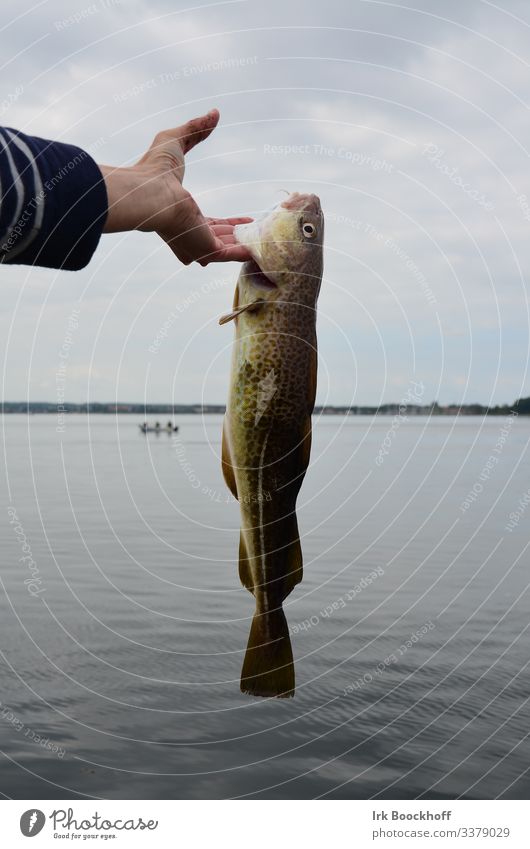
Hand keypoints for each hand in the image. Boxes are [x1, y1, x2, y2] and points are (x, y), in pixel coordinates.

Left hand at [100, 108, 252, 264]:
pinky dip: (248, 252)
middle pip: (221, 241)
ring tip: (270, 240)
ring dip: (248, 245)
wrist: (149, 192)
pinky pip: (232, 255)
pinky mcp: (206, 251)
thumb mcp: (176, 140)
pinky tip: (264, 249)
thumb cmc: (153, 168)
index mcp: (178, 218)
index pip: (208, 226)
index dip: (228, 224)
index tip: (246, 220)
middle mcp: (187, 237)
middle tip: (261, 232)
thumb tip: (215, 113)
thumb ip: (196, 129)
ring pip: (228, 249)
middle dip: (240, 238)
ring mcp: (197, 246)